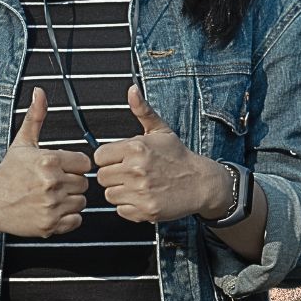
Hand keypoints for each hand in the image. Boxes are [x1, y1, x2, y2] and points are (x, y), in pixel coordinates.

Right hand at [0, 87, 90, 237]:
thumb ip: (36, 116)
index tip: (61, 168)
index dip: (73, 165)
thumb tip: (40, 92)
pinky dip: (68, 217)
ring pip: (81, 202)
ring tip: (51, 195)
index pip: (84, 163)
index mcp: (48, 160)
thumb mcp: (22, 142)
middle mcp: (51, 183)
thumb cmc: (8, 173)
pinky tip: (52, 209)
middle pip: (84, 183)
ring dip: (70, 200)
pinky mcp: (50, 224)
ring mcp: (51, 205)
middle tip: (54, 182)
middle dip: (71, 182)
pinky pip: (76, 220)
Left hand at [94, 86, 223, 224]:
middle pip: (102, 177)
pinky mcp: (146, 211)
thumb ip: (142, 110)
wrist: (201, 182)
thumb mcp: (160, 130)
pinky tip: (142, 197)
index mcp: (136, 147)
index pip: (99, 157)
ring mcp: (141, 192)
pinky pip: (121, 210)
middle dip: (113, 175)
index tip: (119, 160)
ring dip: (120, 191)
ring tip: (136, 185)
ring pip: (110, 195)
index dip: (108, 159)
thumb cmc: (178, 156)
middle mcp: (136, 169)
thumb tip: (132, 90)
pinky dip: (129, 207)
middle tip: (129, 173)